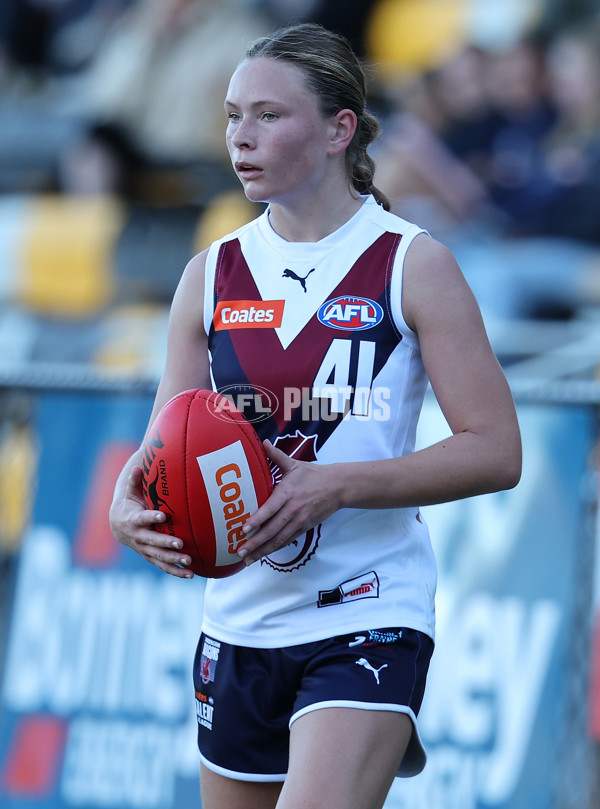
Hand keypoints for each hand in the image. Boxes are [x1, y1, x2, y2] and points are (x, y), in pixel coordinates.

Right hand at [109, 465, 193, 577]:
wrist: (117, 525)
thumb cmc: (129, 505)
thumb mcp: (130, 493)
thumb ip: (135, 481)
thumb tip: (137, 467)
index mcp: (134, 520)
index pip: (143, 519)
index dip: (151, 517)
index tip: (162, 515)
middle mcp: (138, 537)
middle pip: (153, 542)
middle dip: (166, 543)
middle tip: (181, 544)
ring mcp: (144, 549)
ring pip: (159, 557)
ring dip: (174, 561)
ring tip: (189, 562)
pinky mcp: (150, 557)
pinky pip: (163, 566)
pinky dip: (176, 571)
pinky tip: (190, 575)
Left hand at [237, 440, 341, 564]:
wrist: (337, 487)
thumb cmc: (313, 475)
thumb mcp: (294, 464)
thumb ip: (276, 455)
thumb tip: (263, 442)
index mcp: (288, 493)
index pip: (270, 509)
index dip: (258, 520)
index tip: (245, 528)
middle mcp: (293, 509)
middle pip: (272, 529)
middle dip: (256, 542)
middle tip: (240, 551)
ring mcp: (299, 521)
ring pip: (279, 539)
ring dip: (263, 550)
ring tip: (248, 559)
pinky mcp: (305, 528)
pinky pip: (288, 540)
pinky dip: (275, 548)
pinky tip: (264, 554)